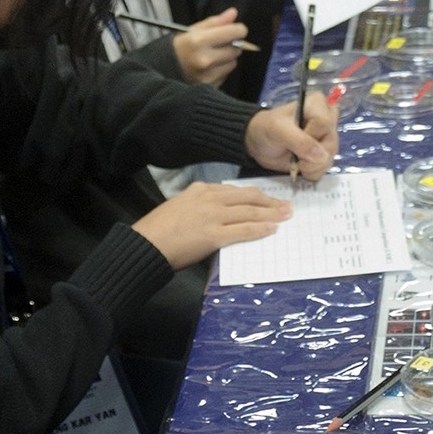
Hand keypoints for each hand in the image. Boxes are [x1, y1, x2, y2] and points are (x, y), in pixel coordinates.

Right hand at [131, 182, 291, 268]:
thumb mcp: (180, 207)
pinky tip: (272, 229)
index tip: (266, 198)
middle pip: (247, 197)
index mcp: (200, 189)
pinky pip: (243, 230)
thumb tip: (221, 216)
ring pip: (249, 212)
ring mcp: (212, 216)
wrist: (145, 244)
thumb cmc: (159, 230)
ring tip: (286, 215)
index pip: (234, 190)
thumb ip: (200, 206)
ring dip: (271, 213)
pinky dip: (260, 229)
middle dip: (269, 201)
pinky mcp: (213, 235)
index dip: (254, 195)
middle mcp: (209, 198)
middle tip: (287, 205)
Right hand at [172, 8, 246, 86]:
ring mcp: (207, 76)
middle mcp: (204, 59)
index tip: (236, 30)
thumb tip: (233, 13)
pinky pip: (226, 75)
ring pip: (233, 63)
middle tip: (217, 44)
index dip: (238, 29)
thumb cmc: (178, 48)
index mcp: (198, 41)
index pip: (234, 33)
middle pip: (236, 48)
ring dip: (226, 58)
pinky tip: (208, 68)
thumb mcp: (192, 30)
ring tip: (211, 56)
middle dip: (230, 44)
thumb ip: (215, 22)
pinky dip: (221, 70)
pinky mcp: (209, 86)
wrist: (162, 70)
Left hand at [245, 90, 339, 179]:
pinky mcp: (324, 153)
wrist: (260, 144)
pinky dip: (313, 172)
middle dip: (313, 157)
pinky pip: (326, 167)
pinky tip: (301, 168)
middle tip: (296, 159)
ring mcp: (327, 138)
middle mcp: (326, 119)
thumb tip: (322, 156)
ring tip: (297, 164)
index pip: (325, 123)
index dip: (311, 137)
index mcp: (317, 104)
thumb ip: (299, 141)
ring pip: (330, 157)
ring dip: (312, 167)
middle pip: (331, 142)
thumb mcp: (277, 130)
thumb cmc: (267, 129)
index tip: (294, 140)